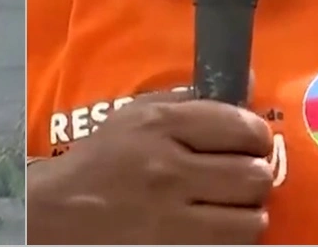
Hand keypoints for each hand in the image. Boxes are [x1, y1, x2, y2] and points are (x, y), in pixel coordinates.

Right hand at [27, 83, 271, 244]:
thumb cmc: (103, 159)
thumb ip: (190, 99)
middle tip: (243, 173)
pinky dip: (233, 237)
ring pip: (251, 218)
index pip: (242, 127)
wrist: (60, 212)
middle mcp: (168, 170)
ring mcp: (171, 219)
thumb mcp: (136, 115)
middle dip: (255, 173)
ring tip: (231, 203)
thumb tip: (252, 85)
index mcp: (159, 126)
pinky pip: (233, 246)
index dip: (257, 135)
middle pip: (254, 174)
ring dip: (247, 210)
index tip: (251, 141)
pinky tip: (217, 226)